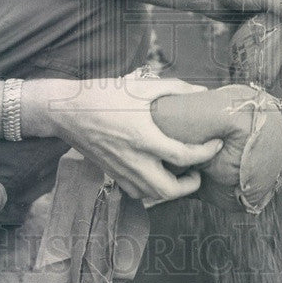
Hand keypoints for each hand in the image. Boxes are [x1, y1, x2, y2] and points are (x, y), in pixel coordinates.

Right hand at [23, 76, 222, 201]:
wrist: (65, 111)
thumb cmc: (103, 95)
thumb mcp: (140, 87)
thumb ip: (173, 89)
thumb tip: (200, 92)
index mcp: (144, 138)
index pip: (184, 156)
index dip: (206, 152)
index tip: (216, 143)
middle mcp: (134, 161)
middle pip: (169, 190)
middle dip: (190, 185)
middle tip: (199, 170)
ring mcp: (121, 171)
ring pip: (152, 195)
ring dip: (171, 189)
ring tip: (179, 172)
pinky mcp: (111, 174)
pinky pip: (135, 192)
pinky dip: (150, 190)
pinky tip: (155, 173)